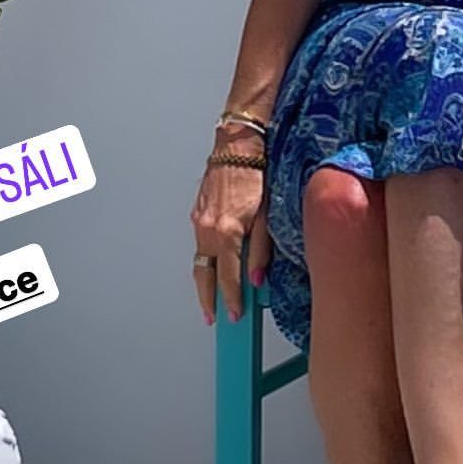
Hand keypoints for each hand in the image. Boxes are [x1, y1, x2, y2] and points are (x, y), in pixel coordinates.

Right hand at [189, 153, 271, 326]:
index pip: (227, 278)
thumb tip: (257, 278)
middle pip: (203, 275)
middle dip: (207, 300)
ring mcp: (199, 221)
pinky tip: (212, 265)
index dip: (232, 299)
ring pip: (198, 260)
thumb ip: (261, 250)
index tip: (236, 315)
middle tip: (213, 317)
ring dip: (203, 281)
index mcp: (227, 232)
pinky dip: (204, 259)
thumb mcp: (266, 215)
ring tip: (211, 299)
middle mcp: (208, 229)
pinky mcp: (196, 213)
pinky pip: (198, 243)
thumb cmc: (257, 175)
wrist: (237, 146)